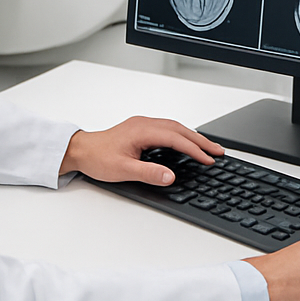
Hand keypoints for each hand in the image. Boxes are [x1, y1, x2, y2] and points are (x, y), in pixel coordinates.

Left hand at [61, 117, 222, 184]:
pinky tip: (187, 142)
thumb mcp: (123, 170)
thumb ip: (148, 173)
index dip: (195, 149)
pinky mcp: (141, 129)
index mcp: (143, 131)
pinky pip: (169, 129)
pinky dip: (183, 135)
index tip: (208, 159)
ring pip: (176, 127)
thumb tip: (170, 176)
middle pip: (181, 130)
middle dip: (202, 141)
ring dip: (193, 137)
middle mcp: (145, 124)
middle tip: (219, 151)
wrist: (80, 150)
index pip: (176, 139)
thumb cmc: (97, 158)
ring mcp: (143, 125)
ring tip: (208, 147)